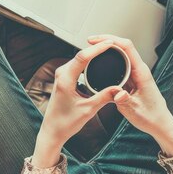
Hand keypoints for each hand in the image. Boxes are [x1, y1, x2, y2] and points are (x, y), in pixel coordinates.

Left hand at [32, 40, 120, 166]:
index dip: (97, 48)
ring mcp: (62, 75)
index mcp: (65, 80)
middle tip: (113, 44)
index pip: (82, 57)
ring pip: (79, 59)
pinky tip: (98, 60)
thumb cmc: (65, 122)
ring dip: (92, 53)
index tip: (109, 43)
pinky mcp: (64, 78)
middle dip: (97, 47)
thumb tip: (119, 88)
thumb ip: (104, 97)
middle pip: (81, 55)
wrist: (53, 130)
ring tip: (108, 49)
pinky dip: (88, 61)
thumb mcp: (88, 110)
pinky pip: (77, 65)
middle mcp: (61, 74)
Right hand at [87, 34, 172, 156]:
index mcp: (142, 73)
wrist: (159, 124)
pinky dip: (108, 60)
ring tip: (92, 49)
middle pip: (122, 47)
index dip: (110, 40)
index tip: (96, 40)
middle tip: (89, 42)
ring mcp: (136, 74)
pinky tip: (100, 62)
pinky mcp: (132, 79)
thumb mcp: (135, 110)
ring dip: (106, 50)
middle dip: (105, 40)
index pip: (127, 47)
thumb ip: (124, 100)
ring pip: (121, 55)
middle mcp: (139, 70)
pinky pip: (120, 65)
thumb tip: (117, 93)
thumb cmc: (151, 116)